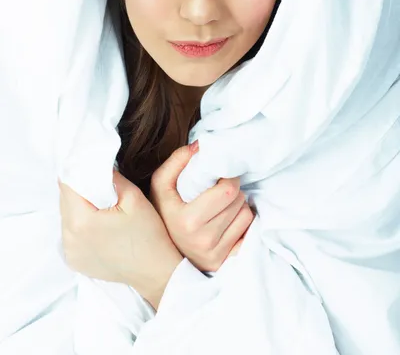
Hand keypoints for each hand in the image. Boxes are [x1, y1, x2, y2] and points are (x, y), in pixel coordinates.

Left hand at [58, 171, 182, 309]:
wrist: (156, 272)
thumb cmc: (148, 235)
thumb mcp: (134, 197)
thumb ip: (110, 177)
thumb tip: (96, 165)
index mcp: (81, 221)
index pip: (67, 185)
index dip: (77, 170)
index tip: (88, 164)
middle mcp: (69, 238)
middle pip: (65, 200)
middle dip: (79, 187)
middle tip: (97, 180)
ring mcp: (70, 252)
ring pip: (66, 216)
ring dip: (79, 205)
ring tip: (101, 202)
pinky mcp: (75, 261)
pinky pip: (70, 233)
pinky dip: (80, 223)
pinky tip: (99, 222)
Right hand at [150, 142, 254, 272]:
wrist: (158, 253)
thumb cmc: (163, 213)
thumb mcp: (161, 185)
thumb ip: (178, 161)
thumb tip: (201, 146)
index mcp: (188, 221)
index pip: (228, 191)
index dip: (227, 178)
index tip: (219, 177)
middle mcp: (204, 241)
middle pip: (239, 201)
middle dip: (233, 191)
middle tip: (219, 192)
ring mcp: (217, 255)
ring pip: (246, 215)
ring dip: (238, 207)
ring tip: (221, 208)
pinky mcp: (227, 263)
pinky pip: (249, 234)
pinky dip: (241, 225)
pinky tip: (227, 223)